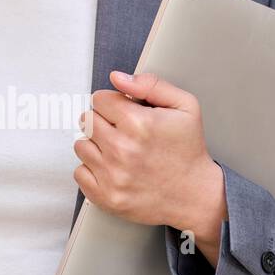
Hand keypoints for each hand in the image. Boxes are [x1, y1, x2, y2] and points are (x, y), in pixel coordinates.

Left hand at [73, 69, 228, 266]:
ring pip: (81, 145)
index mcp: (139, 124)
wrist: (195, 195)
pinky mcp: (106, 197)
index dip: (112, 103)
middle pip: (86, 120)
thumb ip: (151, 85)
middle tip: (121, 131)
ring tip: (118, 150)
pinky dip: (92, 169)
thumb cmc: (188, 151)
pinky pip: (79, 172)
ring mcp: (112, 175)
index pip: (99, 99)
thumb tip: (118, 78)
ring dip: (96, 145)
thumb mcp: (185, 106)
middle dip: (102, 121)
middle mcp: (122, 149)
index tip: (123, 112)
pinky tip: (112, 168)